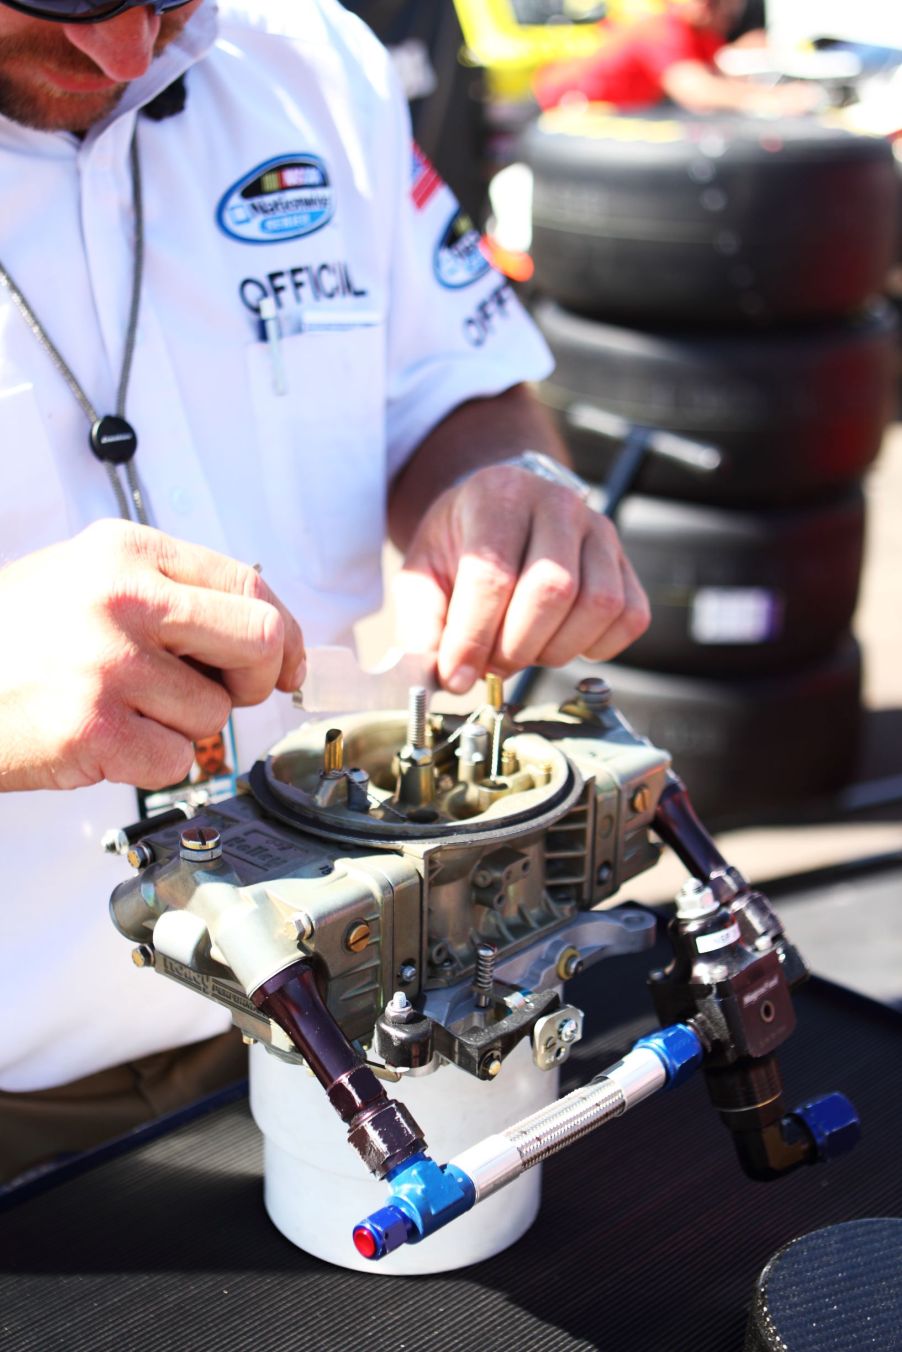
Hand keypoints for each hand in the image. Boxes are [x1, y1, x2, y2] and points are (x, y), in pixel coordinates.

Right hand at [0, 520, 305, 791]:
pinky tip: (106, 740)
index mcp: (126, 552)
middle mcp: (122, 598)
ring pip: (215, 713)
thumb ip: (173, 594)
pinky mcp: (93, 728)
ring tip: (125, 708)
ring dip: (183, 725)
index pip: (249, 584)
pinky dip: (152, 762)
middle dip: (257, 678)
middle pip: (258, 640)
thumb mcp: (87, 579)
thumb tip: (271, 637)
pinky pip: (176, 760)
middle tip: (225, 691)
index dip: (283, 631)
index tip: (288, 661)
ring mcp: (107, 663)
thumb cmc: (12, 638)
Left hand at [392, 464, 649, 692]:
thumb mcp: (423, 575)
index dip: (472, 638)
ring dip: (555, 649)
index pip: (493, 575)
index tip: (456, 675)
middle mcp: (557, 503)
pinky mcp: (626, 561)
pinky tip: (560, 641)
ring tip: (521, 649)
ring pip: (597, 605)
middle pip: (552, 590)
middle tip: (490, 663)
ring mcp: (599, 530)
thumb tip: (435, 678)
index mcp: (499, 495)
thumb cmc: (461, 547)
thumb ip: (421, 626)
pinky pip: (630, 616)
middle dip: (515, 647)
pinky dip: (597, 646)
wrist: (501, 512)